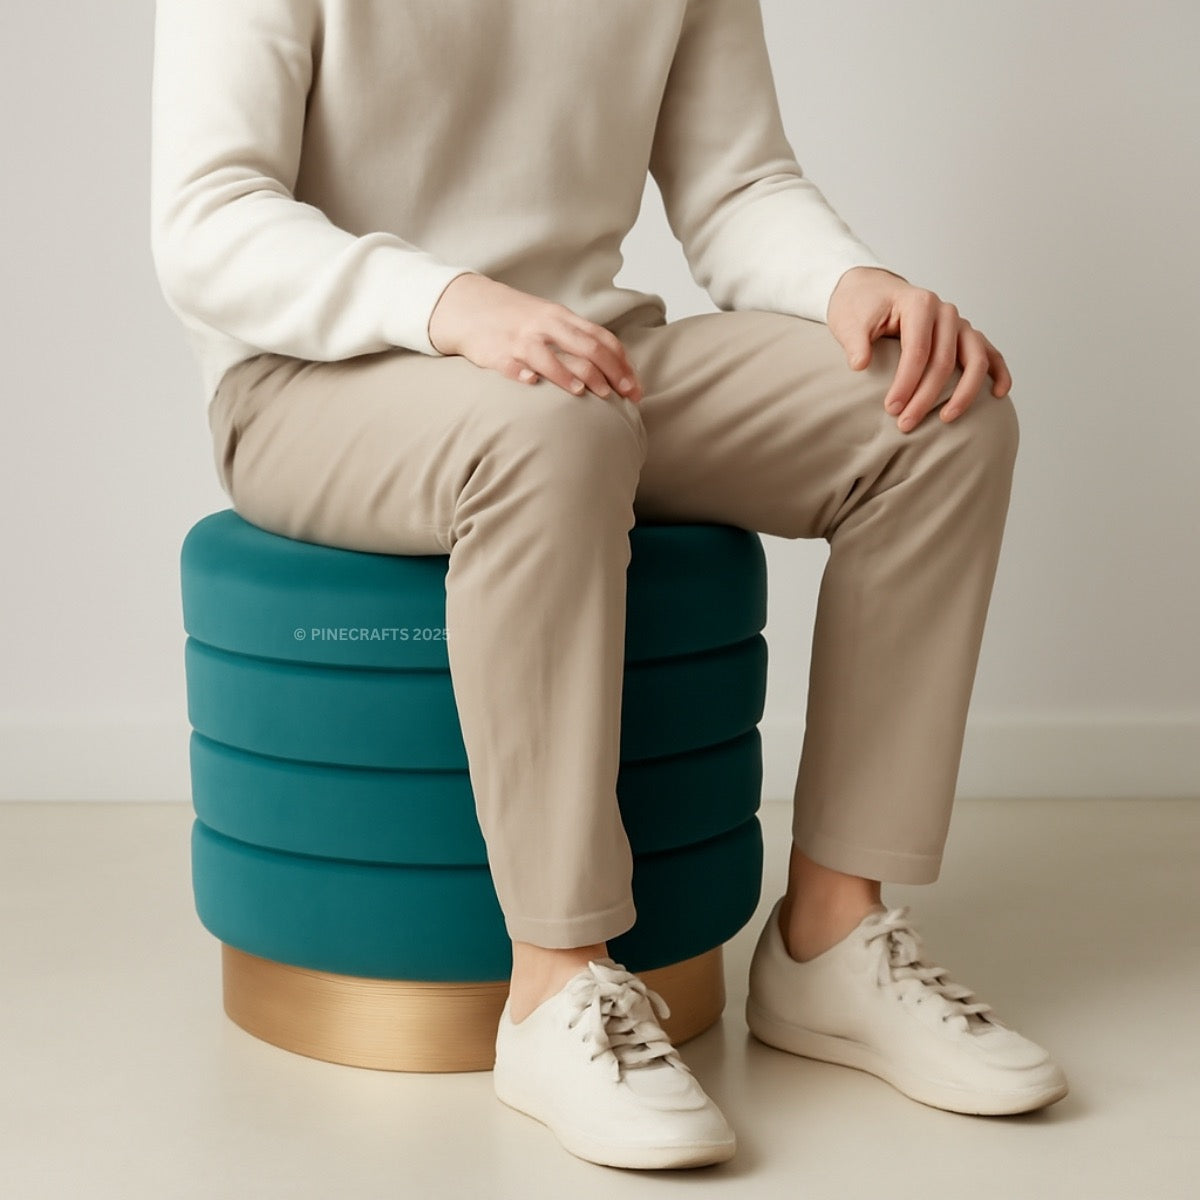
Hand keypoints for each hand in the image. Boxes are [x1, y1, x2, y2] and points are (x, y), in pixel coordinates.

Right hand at [427, 273, 643, 402]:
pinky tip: (530, 382)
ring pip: (549, 356)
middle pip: (585, 346)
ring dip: (568, 374)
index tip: (635, 387)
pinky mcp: (496, 352)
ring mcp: (521, 339)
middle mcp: (546, 325)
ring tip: (584, 393)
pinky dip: (520, 373)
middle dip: (608, 372)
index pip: (601, 338)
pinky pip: (510, 364)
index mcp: (563, 318)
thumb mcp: (550, 320)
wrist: (469, 305)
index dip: (621, 364)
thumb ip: (578, 339)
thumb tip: (614, 367)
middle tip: (623, 396)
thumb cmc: (517, 318)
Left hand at [826, 267, 1012, 432]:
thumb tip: (860, 364)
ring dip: (963, 393)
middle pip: (944, 360)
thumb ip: (856, 342)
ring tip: (946, 419)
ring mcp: (959, 324)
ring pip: (975, 359)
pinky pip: (989, 353)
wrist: (872, 291)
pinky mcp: (965, 335)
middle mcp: (945, 312)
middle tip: (905, 424)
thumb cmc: (860, 308)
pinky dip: (998, 372)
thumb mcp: (849, 322)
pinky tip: (997, 394)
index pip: (918, 350)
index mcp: (919, 304)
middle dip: (926, 397)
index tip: (891, 408)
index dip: (906, 382)